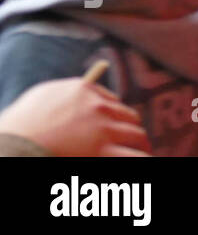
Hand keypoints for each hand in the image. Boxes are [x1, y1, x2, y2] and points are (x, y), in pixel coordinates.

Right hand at [0, 77, 150, 155]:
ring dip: (140, 145)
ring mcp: (102, 129)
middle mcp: (98, 107)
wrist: (11, 146)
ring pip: (137, 136)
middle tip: (136, 141)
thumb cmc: (19, 126)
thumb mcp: (42, 97)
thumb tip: (96, 72)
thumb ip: (67, 91)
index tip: (118, 123)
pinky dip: (143, 160)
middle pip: (129, 117)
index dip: (115, 114)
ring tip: (144, 153)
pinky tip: (146, 161)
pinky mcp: (103, 151)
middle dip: (130, 130)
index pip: (111, 100)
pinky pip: (135, 156)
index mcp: (83, 90)